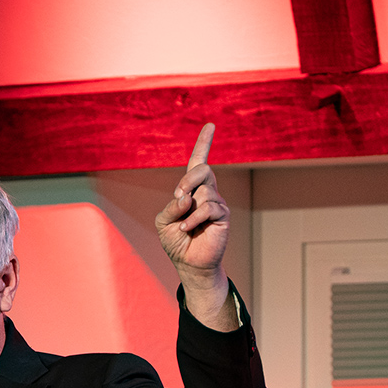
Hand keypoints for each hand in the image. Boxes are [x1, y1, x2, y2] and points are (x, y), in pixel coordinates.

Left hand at [155, 123, 228, 279]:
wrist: (188, 263)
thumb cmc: (175, 240)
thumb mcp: (164, 221)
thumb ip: (171, 206)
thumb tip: (186, 196)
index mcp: (191, 190)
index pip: (198, 162)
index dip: (204, 143)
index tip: (210, 125)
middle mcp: (206, 192)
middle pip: (202, 169)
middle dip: (189, 178)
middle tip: (179, 194)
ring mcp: (216, 203)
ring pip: (205, 191)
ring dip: (188, 207)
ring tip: (183, 225)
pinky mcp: (223, 216)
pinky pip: (210, 208)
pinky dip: (194, 218)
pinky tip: (187, 228)